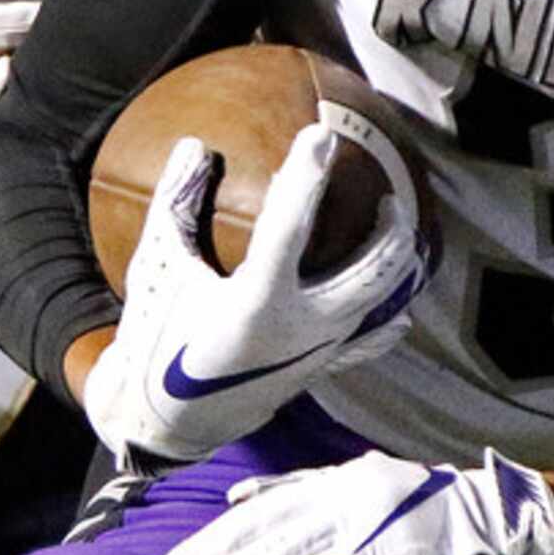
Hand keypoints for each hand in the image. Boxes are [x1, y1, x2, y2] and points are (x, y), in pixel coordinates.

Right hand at [80, 126, 428, 462]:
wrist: (160, 421)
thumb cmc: (154, 339)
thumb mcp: (155, 269)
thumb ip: (175, 205)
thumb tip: (194, 145)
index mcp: (254, 303)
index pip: (289, 226)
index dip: (306, 176)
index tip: (321, 133)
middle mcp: (299, 329)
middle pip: (371, 270)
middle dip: (390, 227)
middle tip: (389, 194)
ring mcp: (316, 353)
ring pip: (378, 302)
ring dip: (395, 263)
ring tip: (393, 227)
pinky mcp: (317, 371)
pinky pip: (364, 344)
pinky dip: (383, 325)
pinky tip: (399, 316)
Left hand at [157, 447, 553, 554]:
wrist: (497, 520)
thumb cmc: (421, 501)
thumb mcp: (360, 476)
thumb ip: (299, 485)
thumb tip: (236, 498)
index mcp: (336, 483)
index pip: (260, 515)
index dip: (212, 544)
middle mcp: (350, 512)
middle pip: (270, 553)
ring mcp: (375, 551)